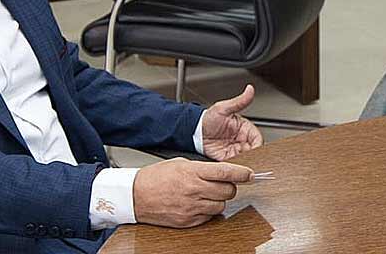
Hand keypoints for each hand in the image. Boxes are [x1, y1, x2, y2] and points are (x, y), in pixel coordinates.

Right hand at [132, 158, 252, 227]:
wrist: (135, 195)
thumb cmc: (155, 177)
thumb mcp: (180, 164)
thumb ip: (202, 169)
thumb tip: (221, 173)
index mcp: (193, 172)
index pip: (226, 173)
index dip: (242, 173)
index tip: (250, 174)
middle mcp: (194, 190)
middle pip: (228, 191)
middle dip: (230, 186)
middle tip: (223, 184)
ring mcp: (192, 208)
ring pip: (221, 206)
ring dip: (219, 200)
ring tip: (207, 194)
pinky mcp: (188, 221)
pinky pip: (209, 217)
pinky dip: (208, 211)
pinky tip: (198, 204)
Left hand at [201, 84, 263, 160]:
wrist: (193, 130)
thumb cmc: (208, 118)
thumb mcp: (223, 108)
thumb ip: (239, 101)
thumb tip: (250, 90)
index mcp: (245, 128)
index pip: (257, 138)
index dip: (258, 144)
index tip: (256, 149)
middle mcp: (242, 140)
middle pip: (254, 151)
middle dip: (254, 155)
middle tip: (251, 158)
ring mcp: (235, 149)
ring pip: (246, 159)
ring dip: (246, 162)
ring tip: (243, 162)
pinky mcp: (227, 158)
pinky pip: (235, 164)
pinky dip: (236, 166)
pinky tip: (235, 166)